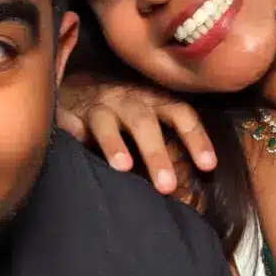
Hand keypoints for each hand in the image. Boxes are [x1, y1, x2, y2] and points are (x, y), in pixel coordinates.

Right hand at [58, 73, 215, 192]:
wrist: (76, 85)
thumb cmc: (121, 110)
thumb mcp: (147, 116)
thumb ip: (165, 142)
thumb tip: (190, 189)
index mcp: (151, 101)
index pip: (179, 113)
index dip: (195, 137)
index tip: (208, 165)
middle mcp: (124, 100)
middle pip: (143, 121)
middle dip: (155, 152)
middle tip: (167, 186)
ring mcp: (95, 104)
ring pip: (105, 122)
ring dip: (114, 142)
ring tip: (122, 166)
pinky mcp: (67, 110)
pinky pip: (68, 121)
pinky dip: (71, 131)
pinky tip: (74, 144)